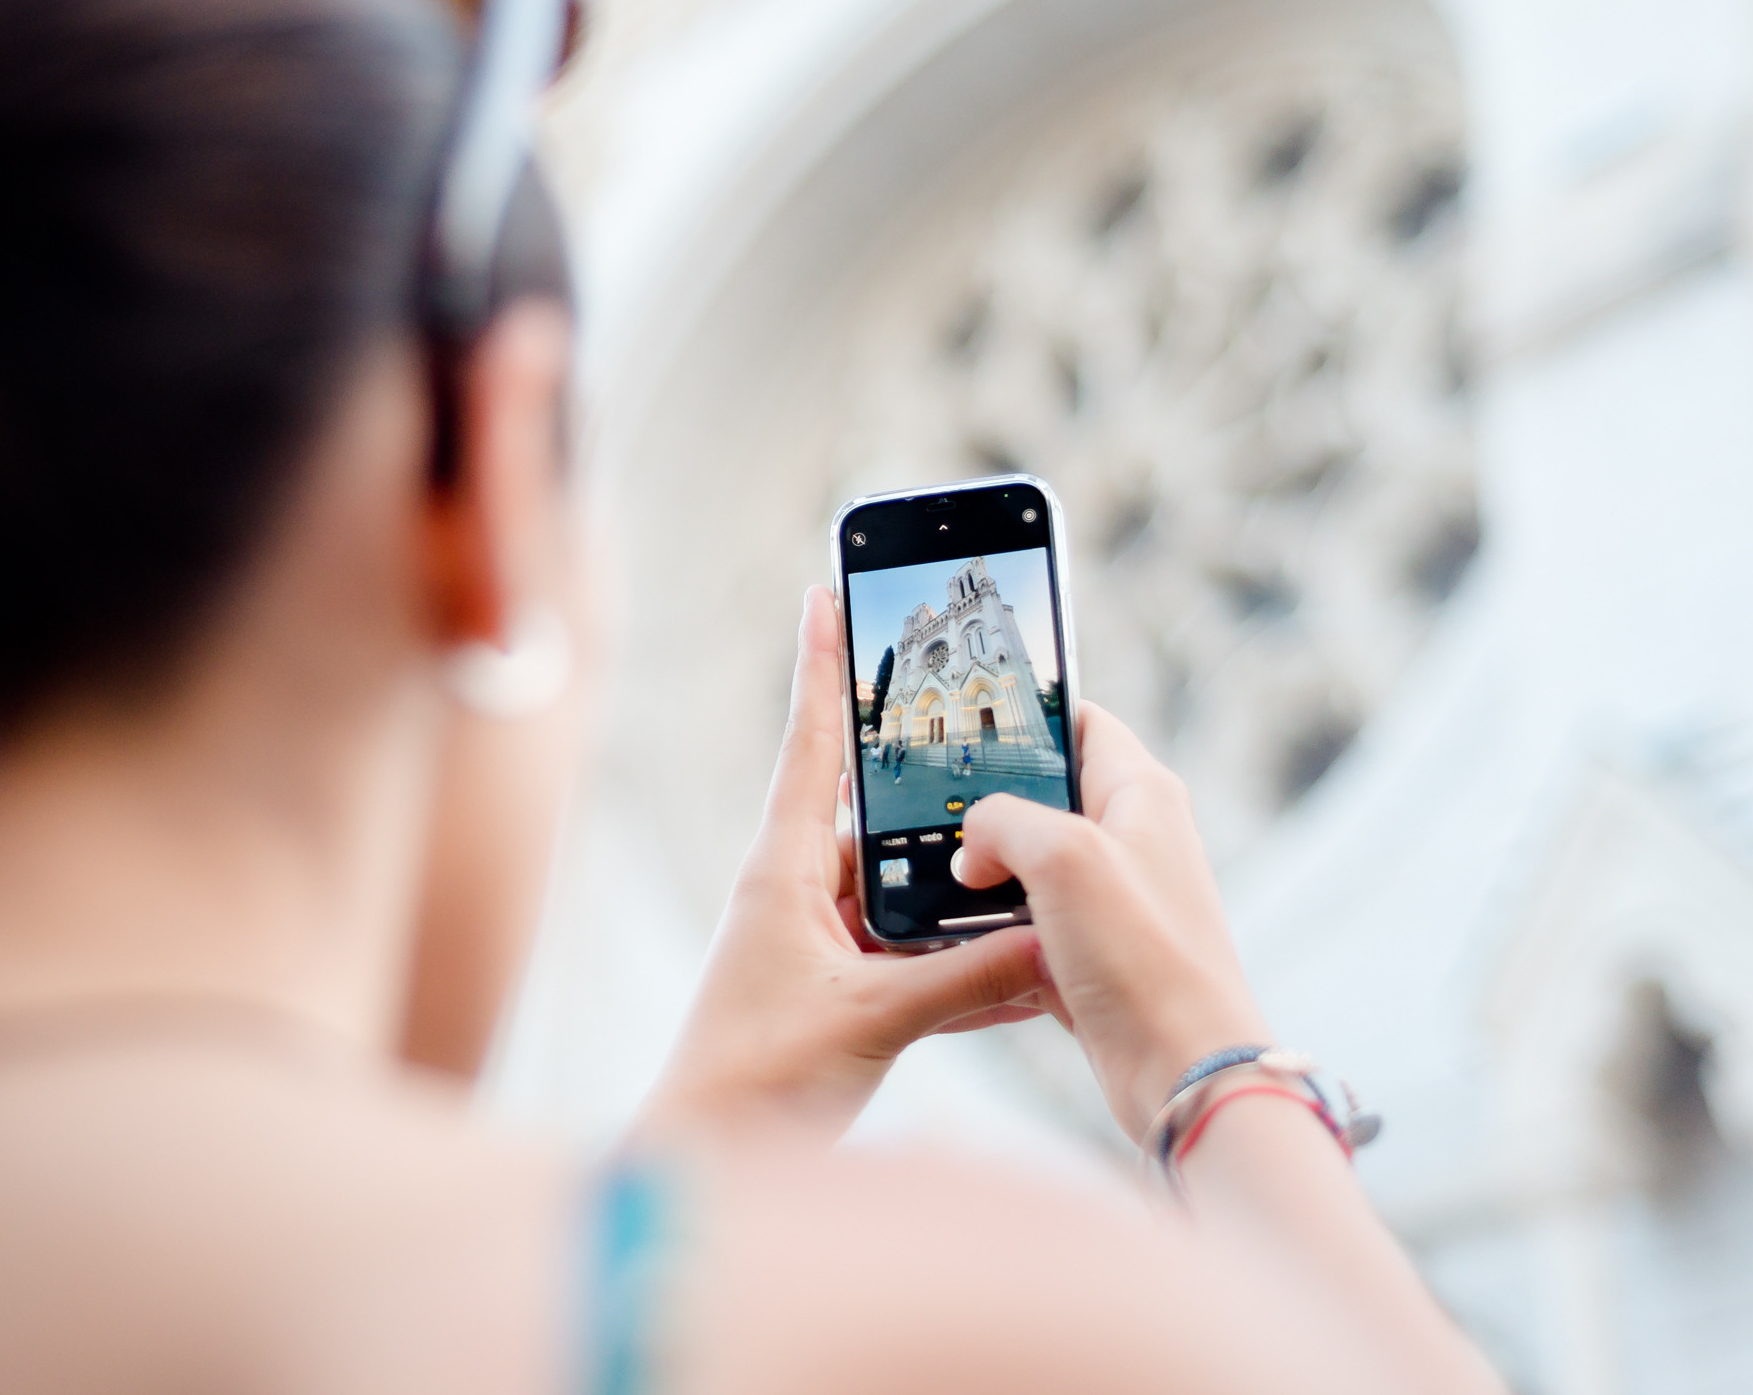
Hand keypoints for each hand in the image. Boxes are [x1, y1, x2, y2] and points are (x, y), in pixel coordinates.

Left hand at [635, 586, 1049, 1140]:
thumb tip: (1048, 942)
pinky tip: (1024, 968)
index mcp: (783, 873)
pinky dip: (962, 961)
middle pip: (877, 814)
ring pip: (908, 891)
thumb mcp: (870, 1022)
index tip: (827, 590)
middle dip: (933, 788)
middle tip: (986, 732)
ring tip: (1032, 870)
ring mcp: (819, 944)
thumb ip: (964, 981)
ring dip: (962, 891)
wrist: (704, 1163)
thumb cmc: (753, 1085)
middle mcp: (799, 894)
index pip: (812, 746)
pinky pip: (913, 956)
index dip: (823, 666)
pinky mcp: (838, 992)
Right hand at [950, 706, 1267, 1136]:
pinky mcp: (1096, 953)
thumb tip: (971, 847)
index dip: (1027, 715)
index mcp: (1141, 793)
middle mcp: (1133, 839)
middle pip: (1047, 793)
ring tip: (932, 869)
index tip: (967, 718)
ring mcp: (1114, 898)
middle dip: (989, 799)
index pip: (1081, 722)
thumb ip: (1001, 823)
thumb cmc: (1145, 957)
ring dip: (986, 868)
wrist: (1181, 1069)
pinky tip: (959, 932)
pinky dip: (996, 924)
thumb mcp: (1062, 857)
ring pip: (1031, 861)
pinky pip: (1031, 920)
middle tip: (929, 801)